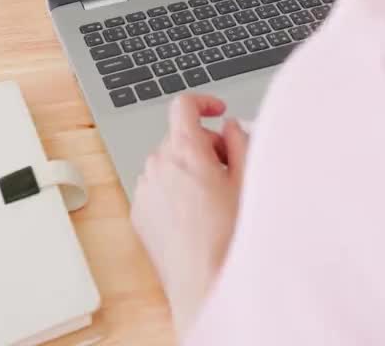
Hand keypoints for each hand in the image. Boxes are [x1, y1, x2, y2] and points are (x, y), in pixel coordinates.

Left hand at [132, 94, 247, 341]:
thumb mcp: (246, 179)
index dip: (204, 102)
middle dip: (204, 143)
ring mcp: (144, 188)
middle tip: (226, 167)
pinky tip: (193, 213)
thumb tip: (230, 126)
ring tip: (210, 196)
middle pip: (180, 135)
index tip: (217, 111)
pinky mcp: (138, 212)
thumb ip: (239, 141)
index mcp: (186, 150)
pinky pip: (155, 185)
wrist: (204, 282)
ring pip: (167, 161)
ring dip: (187, 166)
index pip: (184, 105)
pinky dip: (172, 189)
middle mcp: (158, 164)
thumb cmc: (227, 236)